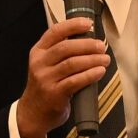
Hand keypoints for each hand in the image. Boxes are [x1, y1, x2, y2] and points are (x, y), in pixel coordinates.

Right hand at [16, 16, 110, 137]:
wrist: (32, 114)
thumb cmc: (45, 87)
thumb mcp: (45, 65)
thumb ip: (60, 52)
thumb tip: (87, 39)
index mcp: (38, 52)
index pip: (55, 32)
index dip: (72, 25)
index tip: (88, 23)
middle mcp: (39, 63)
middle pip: (66, 47)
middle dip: (87, 44)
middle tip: (101, 46)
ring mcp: (45, 79)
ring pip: (72, 63)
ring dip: (92, 59)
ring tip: (104, 59)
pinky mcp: (54, 94)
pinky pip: (75, 81)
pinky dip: (90, 75)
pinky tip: (99, 71)